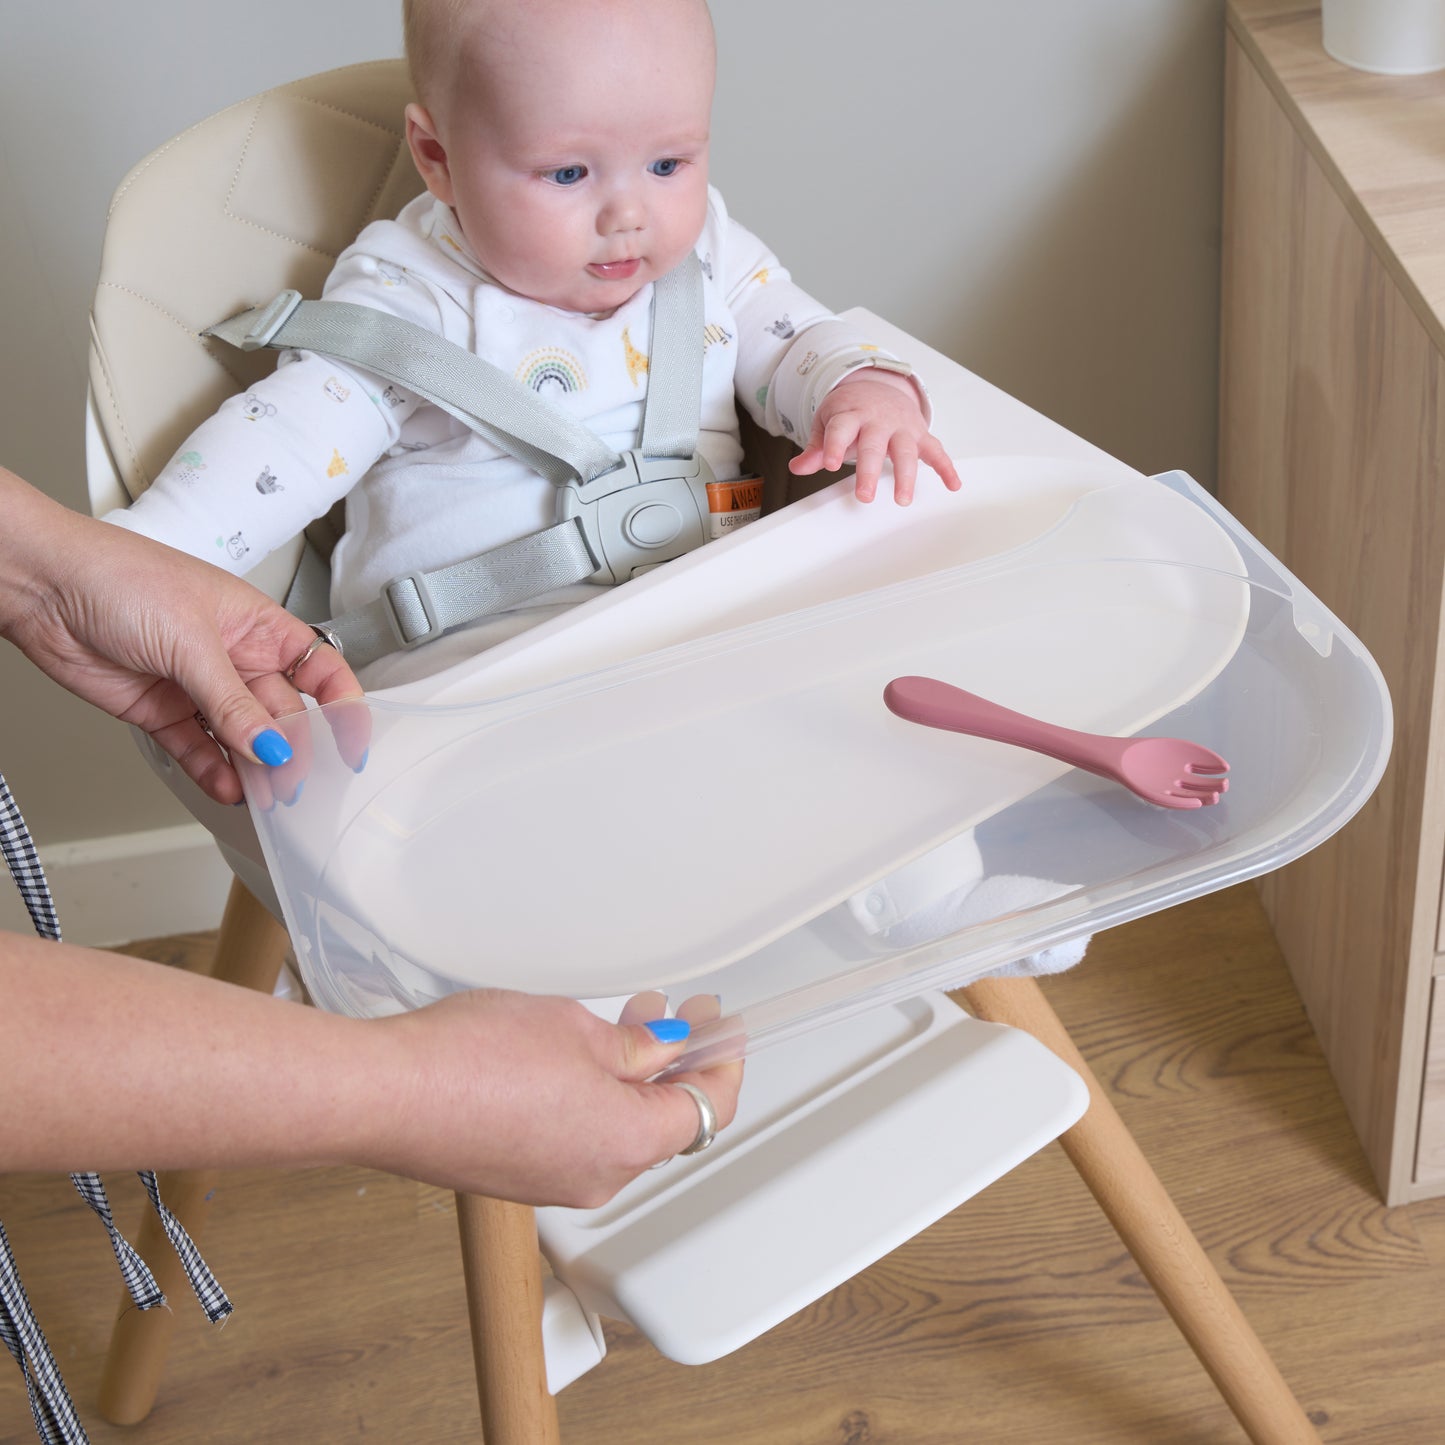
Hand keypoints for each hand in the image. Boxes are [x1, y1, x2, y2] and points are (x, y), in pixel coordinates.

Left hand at [0, 469, 362, 804]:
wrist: (42, 586)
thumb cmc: (117, 576)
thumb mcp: (191, 639)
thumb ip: (232, 702)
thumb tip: (273, 747)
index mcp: (258, 625)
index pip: (320, 671)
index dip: (343, 708)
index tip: (349, 747)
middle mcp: (235, 657)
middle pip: (282, 714)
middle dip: (293, 751)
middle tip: (294, 783)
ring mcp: (198, 687)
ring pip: (242, 738)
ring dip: (255, 769)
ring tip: (264, 797)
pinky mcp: (162, 712)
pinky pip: (199, 750)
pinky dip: (213, 772)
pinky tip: (227, 788)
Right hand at [373, 989, 743, 1206]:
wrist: (387, 1093)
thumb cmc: (471, 1060)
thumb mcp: (576, 1028)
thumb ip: (635, 1046)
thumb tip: (666, 1050)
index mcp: (627, 1143)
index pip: (706, 1110)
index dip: (723, 1063)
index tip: (723, 1029)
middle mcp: (597, 1177)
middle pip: (663, 1125)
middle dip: (676, 1066)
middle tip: (677, 1015)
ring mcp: (553, 1183)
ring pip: (617, 1131)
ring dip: (632, 1080)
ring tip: (623, 1024)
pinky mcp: (517, 1176)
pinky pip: (576, 1138)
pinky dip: (592, 1100)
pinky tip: (576, 1058)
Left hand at [788, 368, 962, 504]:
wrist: (878, 387)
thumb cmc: (851, 410)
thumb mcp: (827, 422)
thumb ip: (816, 447)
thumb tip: (798, 467)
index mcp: (851, 414)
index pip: (841, 428)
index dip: (834, 445)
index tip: (828, 464)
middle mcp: (878, 420)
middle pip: (874, 445)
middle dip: (869, 471)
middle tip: (864, 497)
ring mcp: (901, 427)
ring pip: (906, 451)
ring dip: (906, 476)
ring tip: (902, 500)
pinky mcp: (919, 435)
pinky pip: (936, 451)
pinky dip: (946, 467)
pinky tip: (952, 485)